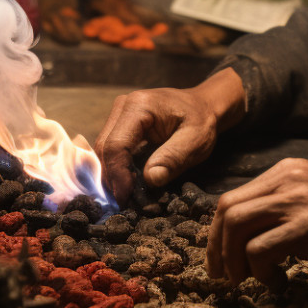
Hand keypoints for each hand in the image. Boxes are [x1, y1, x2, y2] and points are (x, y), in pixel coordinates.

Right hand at [94, 67, 246, 197]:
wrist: (203, 106)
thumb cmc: (201, 121)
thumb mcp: (196, 140)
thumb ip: (174, 158)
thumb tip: (151, 179)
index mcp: (139, 105)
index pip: (116, 145)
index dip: (117, 174)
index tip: (126, 198)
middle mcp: (123, 106)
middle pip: (104, 148)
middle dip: (112, 177)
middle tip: (126, 201)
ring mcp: (119, 114)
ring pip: (104, 150)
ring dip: (113, 174)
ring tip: (129, 194)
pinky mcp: (120, 124)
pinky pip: (111, 149)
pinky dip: (117, 168)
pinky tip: (129, 182)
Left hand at [208, 157, 307, 290]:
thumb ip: (278, 209)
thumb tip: (238, 235)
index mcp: (287, 171)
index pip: (232, 197)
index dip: (217, 233)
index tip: (218, 259)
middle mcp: (290, 178)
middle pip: (227, 209)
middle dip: (217, 247)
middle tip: (223, 275)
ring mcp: (299, 199)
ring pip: (236, 225)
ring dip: (233, 260)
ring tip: (247, 279)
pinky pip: (260, 248)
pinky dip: (260, 271)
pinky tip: (277, 280)